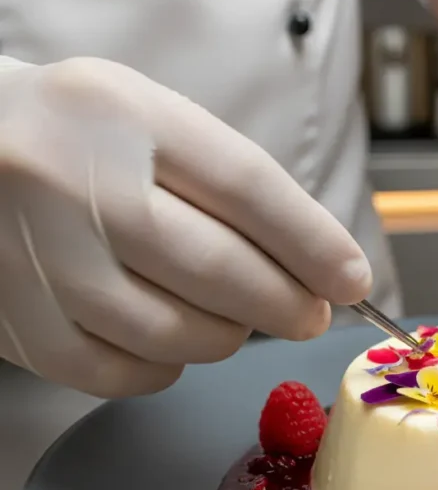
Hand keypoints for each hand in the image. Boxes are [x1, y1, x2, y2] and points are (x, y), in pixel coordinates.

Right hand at [0, 58, 372, 397]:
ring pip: (178, 333)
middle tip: (312, 313)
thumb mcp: (157, 124)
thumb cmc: (83, 140)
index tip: (353, 278)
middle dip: (288, 304)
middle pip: (219, 271)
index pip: (246, 187)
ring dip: (229, 335)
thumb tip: (324, 265)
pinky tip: (171, 336)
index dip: (314, 244)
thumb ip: (235, 185)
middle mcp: (74, 184)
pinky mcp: (20, 325)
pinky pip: (127, 373)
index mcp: (124, 116)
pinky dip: (169, 364)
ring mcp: (40, 260)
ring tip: (233, 315)